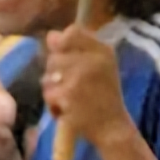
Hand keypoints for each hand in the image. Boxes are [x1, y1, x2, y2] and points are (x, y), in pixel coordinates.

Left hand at [44, 25, 134, 147]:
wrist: (112, 127)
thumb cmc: (103, 97)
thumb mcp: (98, 68)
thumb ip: (75, 50)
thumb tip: (51, 35)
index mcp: (103, 51)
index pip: (72, 32)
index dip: (62, 44)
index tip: (68, 59)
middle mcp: (93, 60)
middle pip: (54, 56)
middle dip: (55, 73)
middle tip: (73, 88)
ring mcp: (80, 76)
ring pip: (48, 76)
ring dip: (53, 90)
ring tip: (70, 100)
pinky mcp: (69, 94)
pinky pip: (48, 94)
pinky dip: (54, 106)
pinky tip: (68, 111)